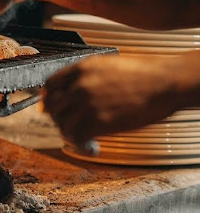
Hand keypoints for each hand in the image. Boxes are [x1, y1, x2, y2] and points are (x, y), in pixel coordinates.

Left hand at [43, 55, 179, 143]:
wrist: (164, 83)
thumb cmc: (141, 75)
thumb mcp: (106, 65)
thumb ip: (84, 77)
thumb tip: (67, 92)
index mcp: (80, 69)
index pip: (49, 85)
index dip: (49, 98)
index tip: (51, 106)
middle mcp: (79, 86)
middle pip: (52, 106)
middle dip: (58, 117)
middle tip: (67, 124)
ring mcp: (87, 104)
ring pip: (62, 124)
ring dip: (69, 133)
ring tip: (80, 137)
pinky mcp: (98, 122)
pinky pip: (77, 137)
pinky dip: (81, 145)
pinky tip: (91, 147)